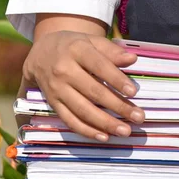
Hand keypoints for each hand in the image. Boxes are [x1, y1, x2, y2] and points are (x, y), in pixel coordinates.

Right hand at [22, 31, 144, 141]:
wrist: (40, 53)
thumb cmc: (73, 46)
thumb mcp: (90, 41)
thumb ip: (111, 50)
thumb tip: (132, 59)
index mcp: (76, 50)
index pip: (99, 66)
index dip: (116, 79)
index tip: (133, 92)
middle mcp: (64, 70)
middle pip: (93, 91)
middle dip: (118, 106)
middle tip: (138, 116)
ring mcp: (57, 89)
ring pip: (82, 110)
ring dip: (105, 123)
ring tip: (125, 131)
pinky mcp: (52, 104)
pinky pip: (69, 120)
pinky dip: (86, 131)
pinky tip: (104, 136)